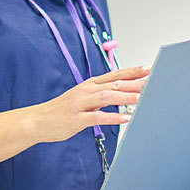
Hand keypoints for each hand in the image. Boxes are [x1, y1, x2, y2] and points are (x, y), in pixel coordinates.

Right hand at [32, 65, 148, 142]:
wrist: (37, 120)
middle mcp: (86, 91)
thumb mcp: (81, 99)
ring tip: (142, 98)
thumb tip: (119, 96)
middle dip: (134, 83)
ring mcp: (80, 104)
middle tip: (152, 81)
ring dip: (125, 97)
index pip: (114, 75)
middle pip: (114, 84)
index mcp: (89, 85)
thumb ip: (99, 97)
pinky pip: (97, 117)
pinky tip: (125, 119)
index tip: (148, 69)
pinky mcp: (76, 119)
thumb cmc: (61, 111)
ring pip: (107, 97)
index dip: (132, 71)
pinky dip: (112, 117)